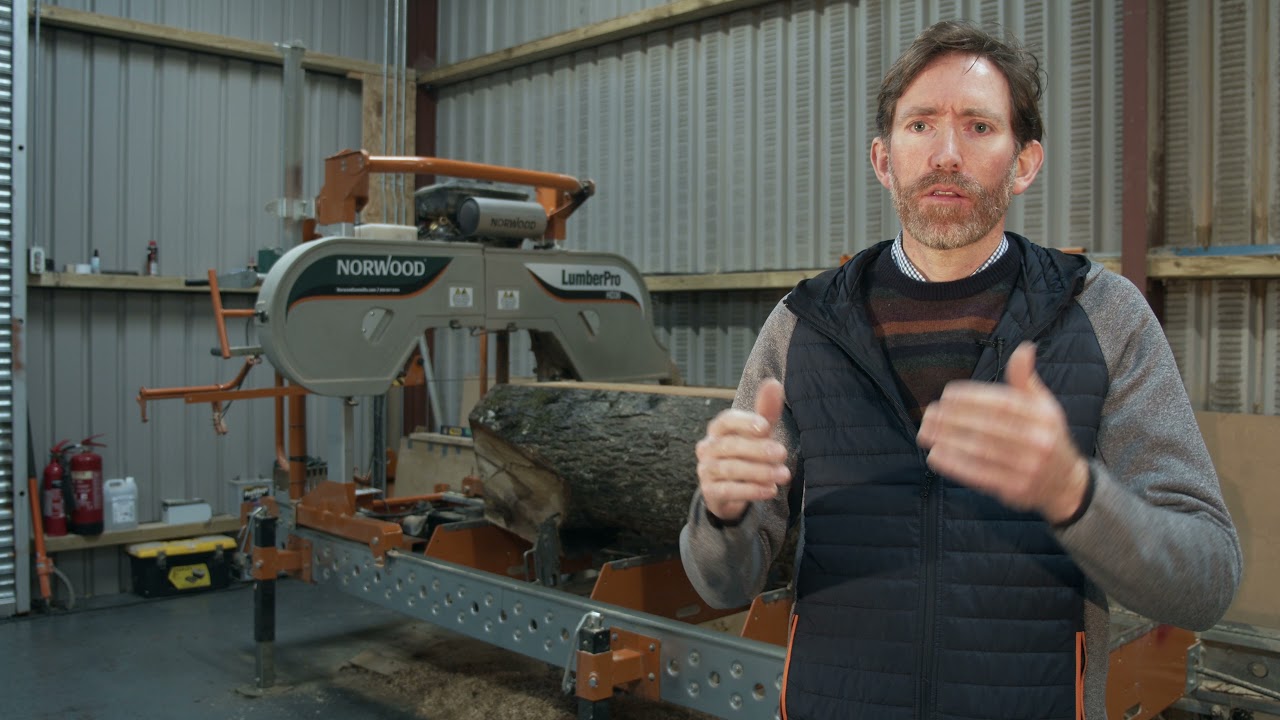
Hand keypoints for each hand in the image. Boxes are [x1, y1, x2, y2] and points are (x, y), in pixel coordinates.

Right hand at [695, 379, 791, 521]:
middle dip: (757, 450)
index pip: (726, 420)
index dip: (744, 422)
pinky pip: (729, 491)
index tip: (766, 427)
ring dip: (759, 472)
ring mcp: (706, 470)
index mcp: (718, 429)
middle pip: (729, 446)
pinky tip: (770, 490)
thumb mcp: (758, 433)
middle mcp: (707, 448)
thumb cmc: (746, 453)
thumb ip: (766, 410)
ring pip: (730, 469)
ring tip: (783, 475)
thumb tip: (773, 383)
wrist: (728, 491)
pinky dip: (751, 491)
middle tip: (782, 453)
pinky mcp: (710, 492)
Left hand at [917, 342, 1088, 523]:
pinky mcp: (1017, 489)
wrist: (1065, 484)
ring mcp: (1029, 467)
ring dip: (948, 441)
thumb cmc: (1045, 436)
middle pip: (989, 426)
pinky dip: (956, 465)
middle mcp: (1039, 441)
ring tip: (925, 432)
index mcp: (1044, 416)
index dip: (973, 397)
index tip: (946, 394)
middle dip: (954, 419)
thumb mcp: (1043, 406)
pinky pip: (981, 475)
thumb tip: (1025, 348)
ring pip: (981, 450)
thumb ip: (1025, 379)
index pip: (1004, 403)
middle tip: (928, 413)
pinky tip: (935, 455)